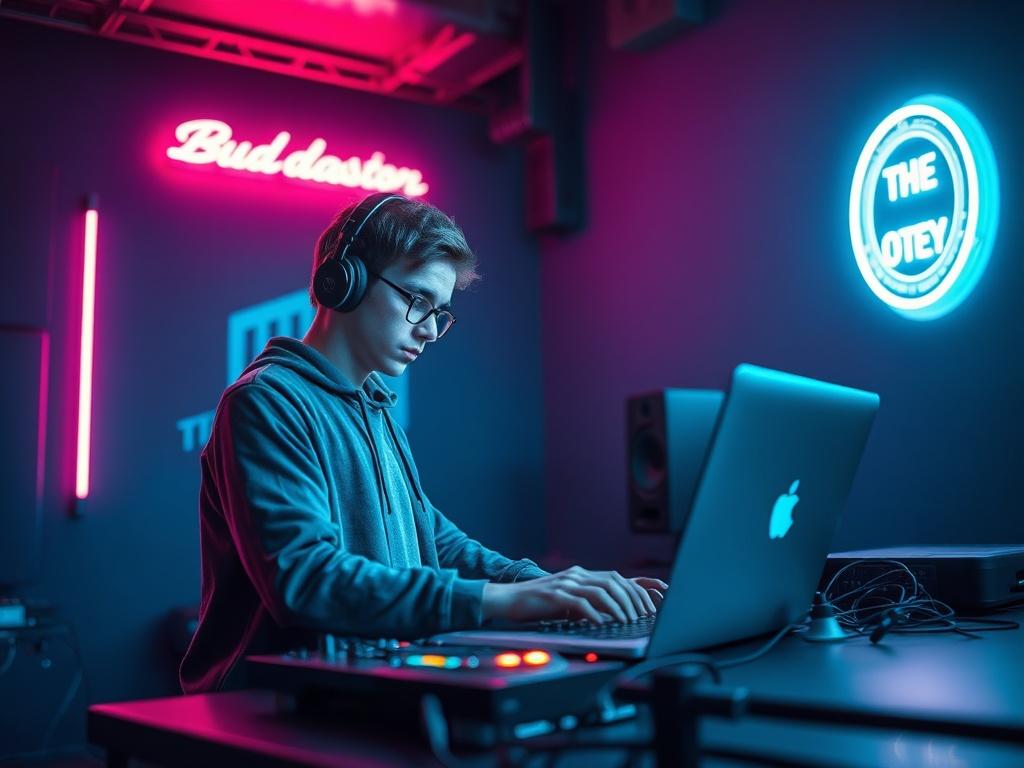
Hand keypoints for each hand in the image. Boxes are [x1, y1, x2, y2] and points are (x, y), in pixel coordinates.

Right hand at [481, 565, 668, 623]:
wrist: (506, 599)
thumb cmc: (537, 604)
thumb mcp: (566, 601)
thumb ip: (586, 603)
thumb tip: (611, 616)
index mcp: (581, 575)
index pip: (617, 578)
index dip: (638, 589)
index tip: (653, 603)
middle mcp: (577, 575)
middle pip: (614, 582)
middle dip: (633, 599)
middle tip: (644, 616)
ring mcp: (566, 583)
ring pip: (601, 590)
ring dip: (618, 607)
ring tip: (628, 621)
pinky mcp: (554, 594)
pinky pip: (581, 602)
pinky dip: (595, 613)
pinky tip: (602, 623)